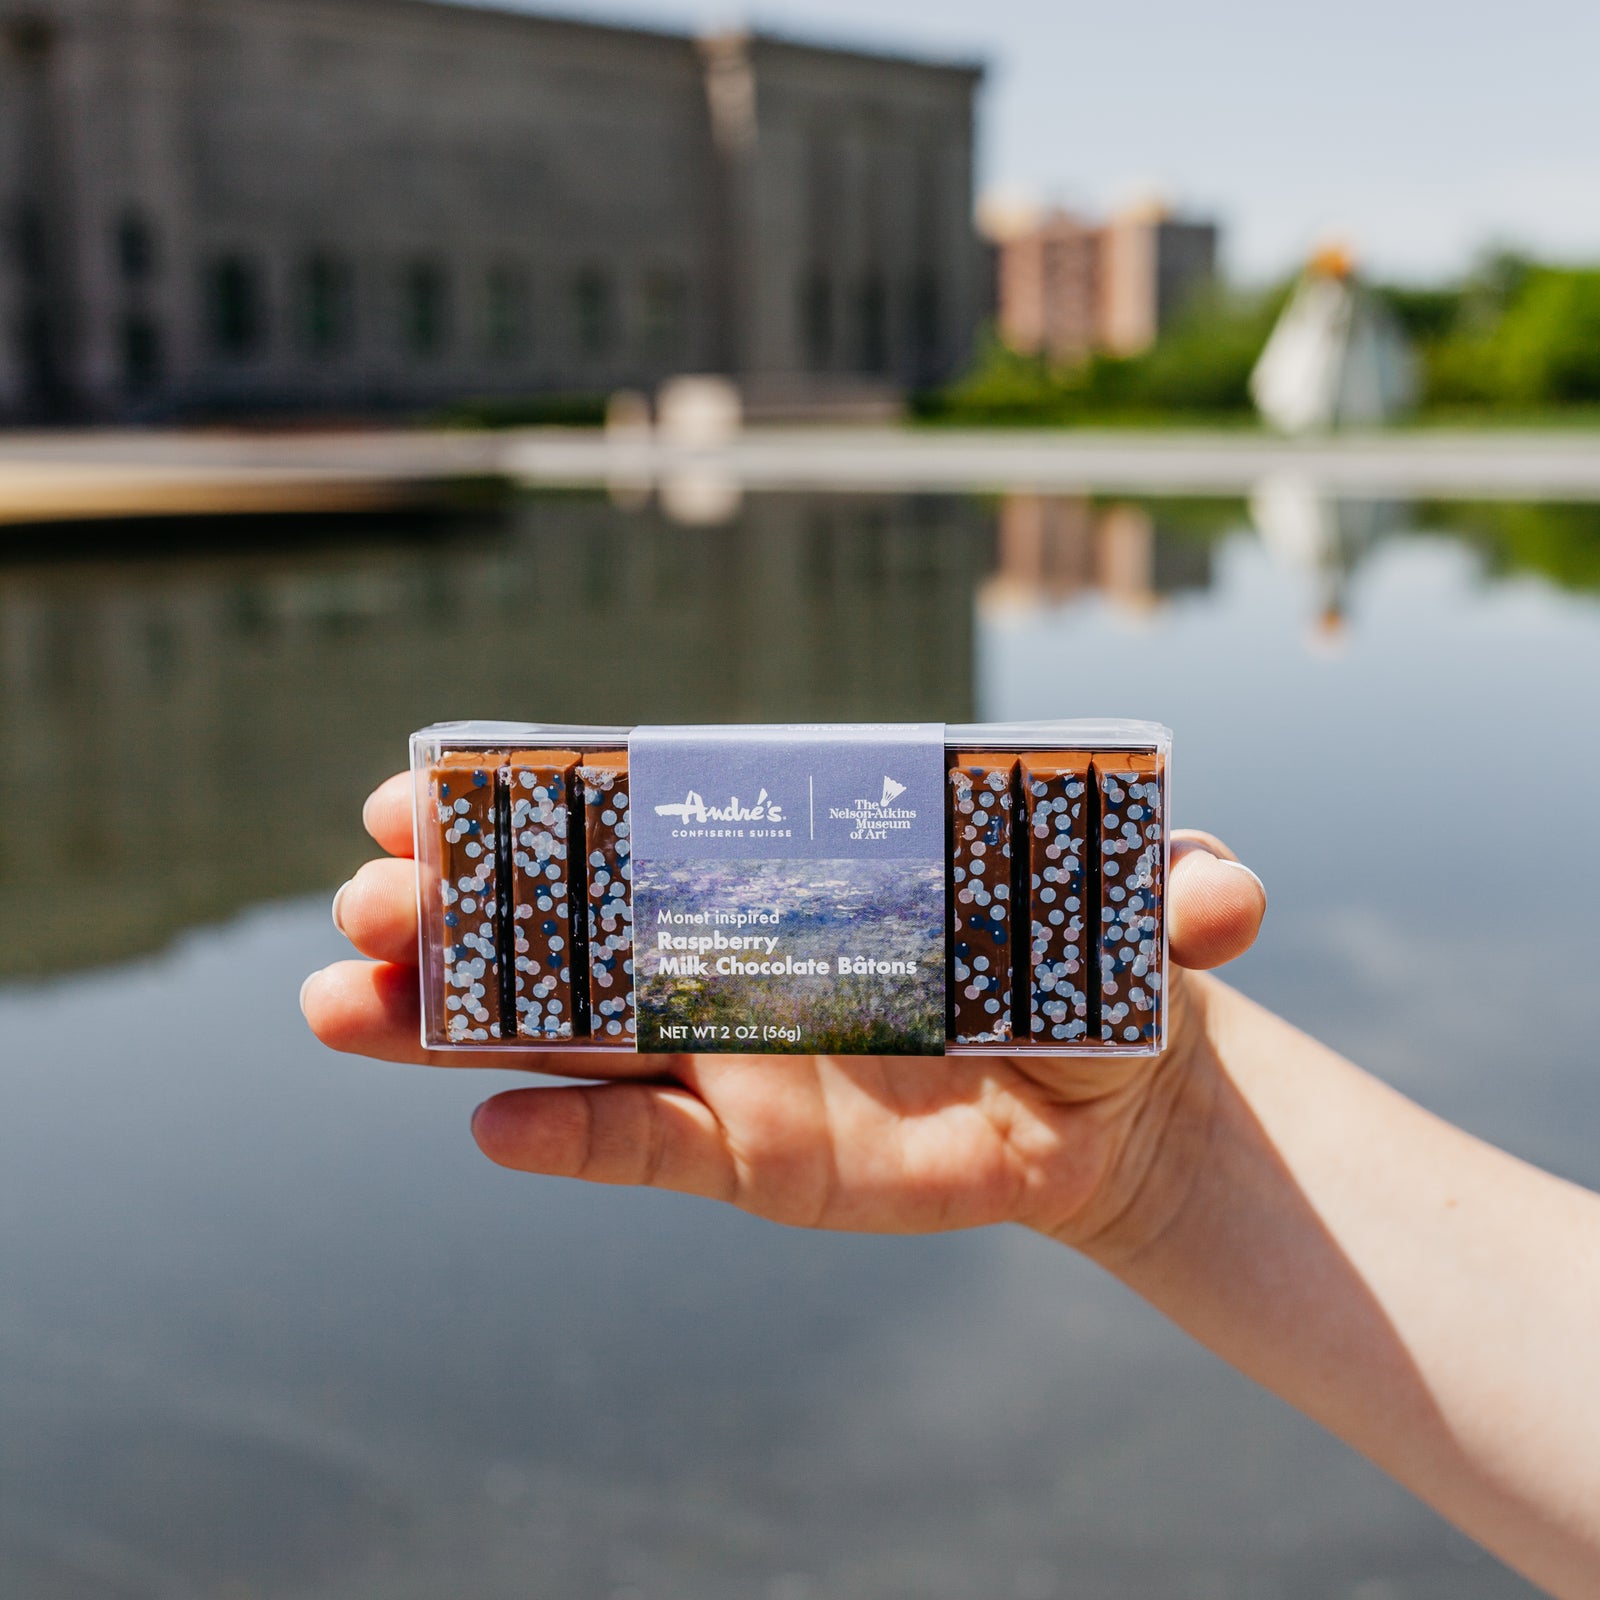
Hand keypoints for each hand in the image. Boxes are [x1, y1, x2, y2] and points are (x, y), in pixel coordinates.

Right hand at [302, 774, 1265, 1246]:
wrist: (1107, 1101)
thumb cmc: (1100, 977)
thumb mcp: (1140, 924)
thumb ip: (1176, 892)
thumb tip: (1234, 888)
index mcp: (796, 865)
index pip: (647, 818)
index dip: (542, 798)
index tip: (435, 778)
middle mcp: (737, 949)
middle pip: (574, 922)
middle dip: (463, 902)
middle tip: (361, 888)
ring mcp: (726, 1053)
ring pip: (570, 1031)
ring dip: (453, 1018)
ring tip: (339, 1001)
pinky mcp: (744, 1153)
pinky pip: (635, 1145)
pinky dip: (564, 1137)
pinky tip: (480, 1120)